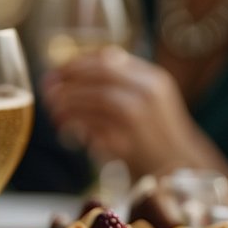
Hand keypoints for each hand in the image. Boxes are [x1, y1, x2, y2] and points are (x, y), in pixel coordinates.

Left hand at [41, 48, 200, 175]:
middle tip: (47, 88)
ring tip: (53, 109)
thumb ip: (119, 82)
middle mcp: (149, 92)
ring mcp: (141, 117)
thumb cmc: (155, 134)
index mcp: (152, 78)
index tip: (57, 71)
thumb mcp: (146, 99)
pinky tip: (64, 128)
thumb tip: (74, 71)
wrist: (180, 168)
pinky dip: (76, 124)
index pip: (109, 59)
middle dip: (69, 79)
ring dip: (69, 102)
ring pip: (97, 97)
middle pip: (100, 74)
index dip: (77, 63)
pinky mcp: (129, 141)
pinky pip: (94, 126)